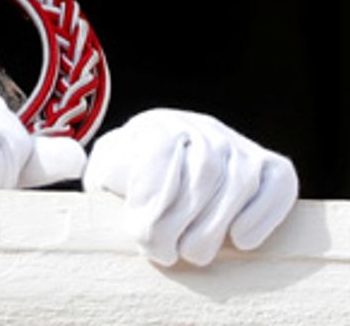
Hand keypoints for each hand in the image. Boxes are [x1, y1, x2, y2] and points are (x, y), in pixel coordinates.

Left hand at [83, 108, 297, 266]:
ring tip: (193, 255)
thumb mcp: (107, 170)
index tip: (139, 234)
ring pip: (238, 181)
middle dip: (181, 220)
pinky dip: (263, 215)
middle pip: (202, 172)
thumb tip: (102, 185)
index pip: (159, 153)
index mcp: (158, 125)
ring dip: (216, 225)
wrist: (171, 169)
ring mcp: (240, 145)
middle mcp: (204, 128)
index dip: (151, 197)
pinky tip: (240, 241)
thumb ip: (102, 174)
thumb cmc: (133, 176)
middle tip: (163, 254)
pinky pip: (277, 186)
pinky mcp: (272, 166)